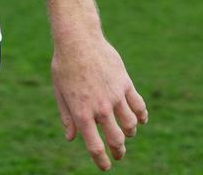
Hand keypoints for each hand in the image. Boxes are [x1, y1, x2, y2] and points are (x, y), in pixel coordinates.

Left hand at [52, 36, 148, 170]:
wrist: (78, 40)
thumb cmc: (64, 65)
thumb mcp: (60, 91)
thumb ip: (67, 116)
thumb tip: (71, 138)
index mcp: (82, 112)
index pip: (95, 146)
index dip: (102, 161)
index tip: (106, 166)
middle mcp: (101, 108)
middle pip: (117, 140)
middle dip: (119, 151)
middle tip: (118, 154)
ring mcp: (115, 96)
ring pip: (131, 125)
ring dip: (130, 133)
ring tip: (127, 133)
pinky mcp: (125, 84)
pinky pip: (139, 106)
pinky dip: (142, 116)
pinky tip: (140, 119)